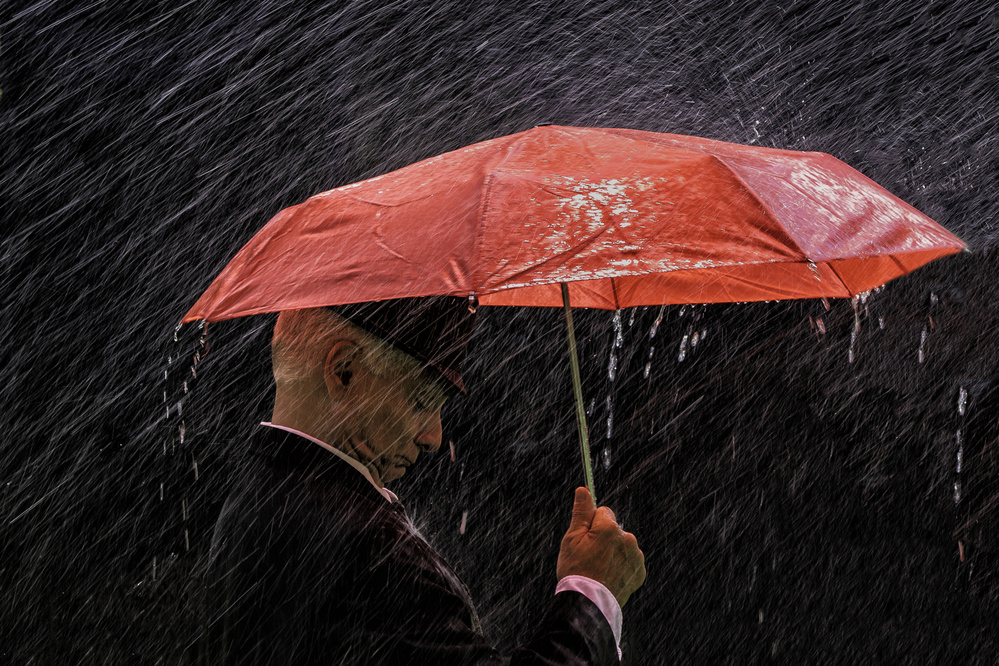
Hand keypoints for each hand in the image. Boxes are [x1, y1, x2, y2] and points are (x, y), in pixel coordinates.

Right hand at [556, 487, 646, 607]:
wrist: (588, 604)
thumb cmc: (576, 570)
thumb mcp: (572, 538)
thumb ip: (581, 512)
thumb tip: (583, 489)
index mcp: (610, 527)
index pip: (603, 512)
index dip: (591, 524)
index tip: (585, 539)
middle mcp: (628, 538)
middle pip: (613, 529)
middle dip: (603, 538)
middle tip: (589, 557)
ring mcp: (636, 556)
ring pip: (622, 545)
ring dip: (613, 552)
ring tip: (599, 569)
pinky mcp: (640, 571)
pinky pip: (629, 560)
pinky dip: (621, 566)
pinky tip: (609, 576)